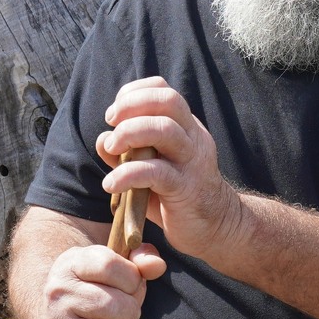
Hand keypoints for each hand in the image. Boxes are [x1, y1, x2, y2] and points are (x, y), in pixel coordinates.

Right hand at [36, 242, 164, 318]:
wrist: (49, 305)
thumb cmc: (93, 282)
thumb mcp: (112, 262)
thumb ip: (141, 257)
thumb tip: (157, 267)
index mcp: (72, 263)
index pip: (110, 267)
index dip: (132, 279)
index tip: (132, 285)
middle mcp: (58, 293)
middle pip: (115, 306)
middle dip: (132, 312)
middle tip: (125, 313)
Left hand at [96, 77, 246, 260]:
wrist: (215, 228)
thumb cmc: (176, 195)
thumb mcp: (150, 169)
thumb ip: (127, 153)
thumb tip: (103, 140)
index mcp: (186, 127)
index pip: (164, 91)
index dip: (134, 93)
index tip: (114, 113)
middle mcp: (193, 138)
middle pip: (168, 101)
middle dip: (132, 105)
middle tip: (111, 123)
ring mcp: (192, 162)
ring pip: (164, 130)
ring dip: (129, 133)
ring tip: (112, 150)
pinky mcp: (185, 188)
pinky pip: (156, 172)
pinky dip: (127, 174)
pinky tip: (111, 184)